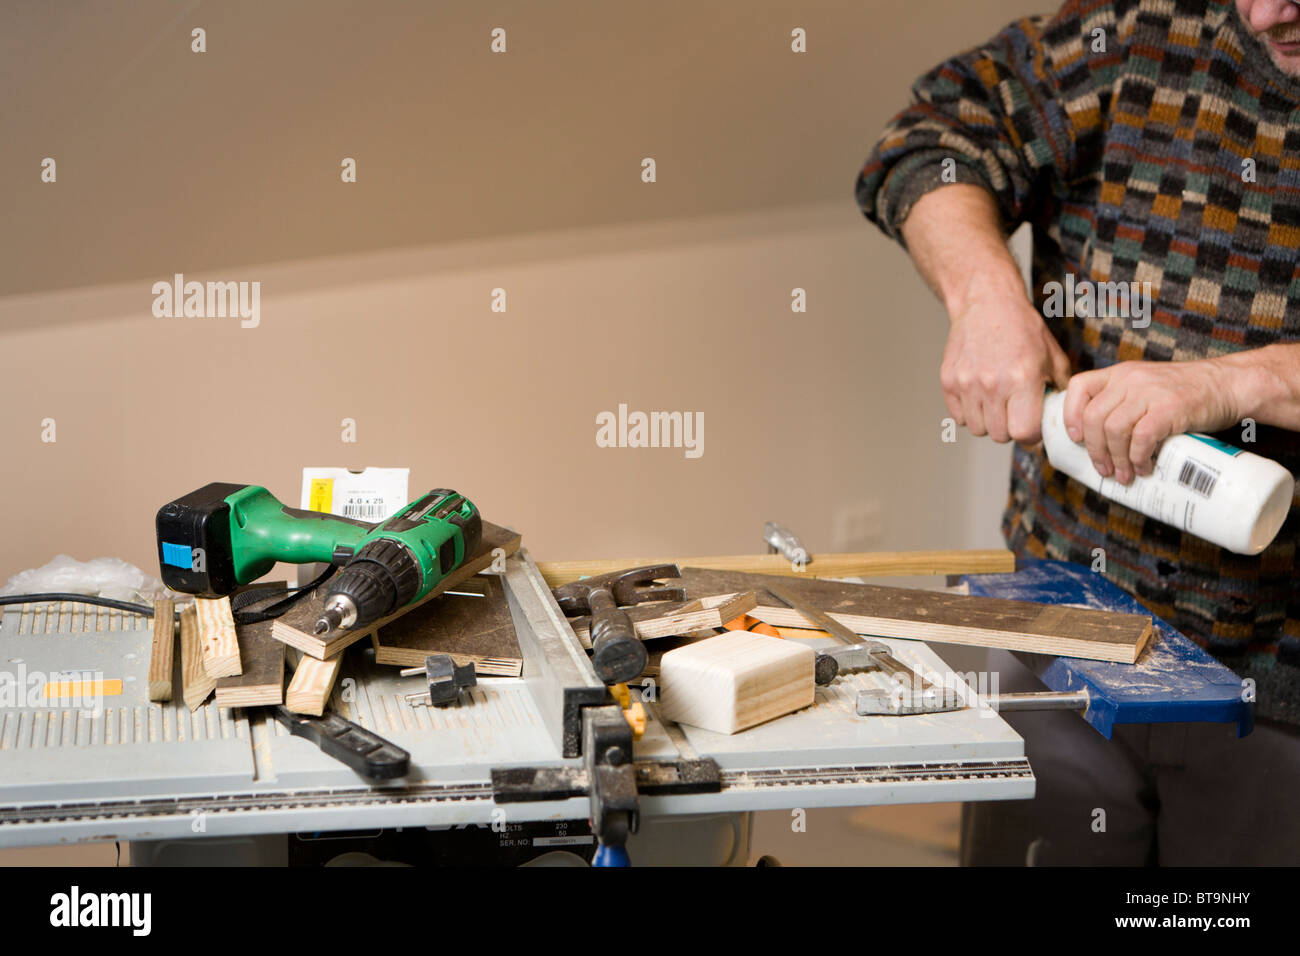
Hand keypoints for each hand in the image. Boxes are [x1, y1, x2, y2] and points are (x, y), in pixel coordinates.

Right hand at [940, 288, 1071, 443]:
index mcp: (1022, 378)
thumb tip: (1062, 420)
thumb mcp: (1053, 356)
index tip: (1033, 427)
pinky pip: (959, 417)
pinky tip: (980, 397)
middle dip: (1010, 429)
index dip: (1032, 436)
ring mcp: (967, 383)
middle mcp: (992, 384)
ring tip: (997, 403)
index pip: (1024, 433)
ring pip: (978, 429)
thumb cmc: (1022, 329)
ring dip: (989, 422)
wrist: (986, 304)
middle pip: (1000, 436)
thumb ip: (1060, 391)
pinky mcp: (948, 381)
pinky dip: (970, 413)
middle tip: (1015, 413)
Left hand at [1062, 360, 1240, 483]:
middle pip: (1093, 417)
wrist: (1229, 384)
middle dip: (1094, 450)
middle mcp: (1130, 379)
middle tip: (1104, 469)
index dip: (1070, 415)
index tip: (1077, 439)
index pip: (1079, 387)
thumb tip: (1099, 443)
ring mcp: (1149, 393)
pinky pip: (1140, 439)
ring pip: (1113, 431)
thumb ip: (1124, 403)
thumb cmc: (1187, 393)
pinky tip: (1144, 468)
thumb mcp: (1147, 387)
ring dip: (1116, 459)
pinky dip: (1138, 459)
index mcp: (1120, 373)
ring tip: (1124, 475)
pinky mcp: (1168, 409)